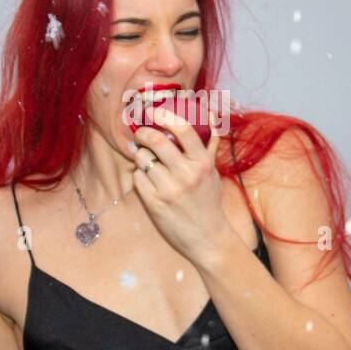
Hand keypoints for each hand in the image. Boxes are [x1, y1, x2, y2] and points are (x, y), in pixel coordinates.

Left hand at [129, 104, 229, 263]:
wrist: (207, 237)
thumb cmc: (209, 201)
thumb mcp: (213, 172)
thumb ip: (209, 144)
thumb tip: (209, 117)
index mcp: (203, 163)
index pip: (183, 129)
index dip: (164, 116)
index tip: (154, 112)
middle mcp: (187, 174)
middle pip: (156, 141)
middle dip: (143, 133)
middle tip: (141, 134)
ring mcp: (169, 189)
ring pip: (142, 158)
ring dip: (140, 155)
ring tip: (146, 160)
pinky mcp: (155, 203)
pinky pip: (137, 177)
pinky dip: (139, 175)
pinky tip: (147, 179)